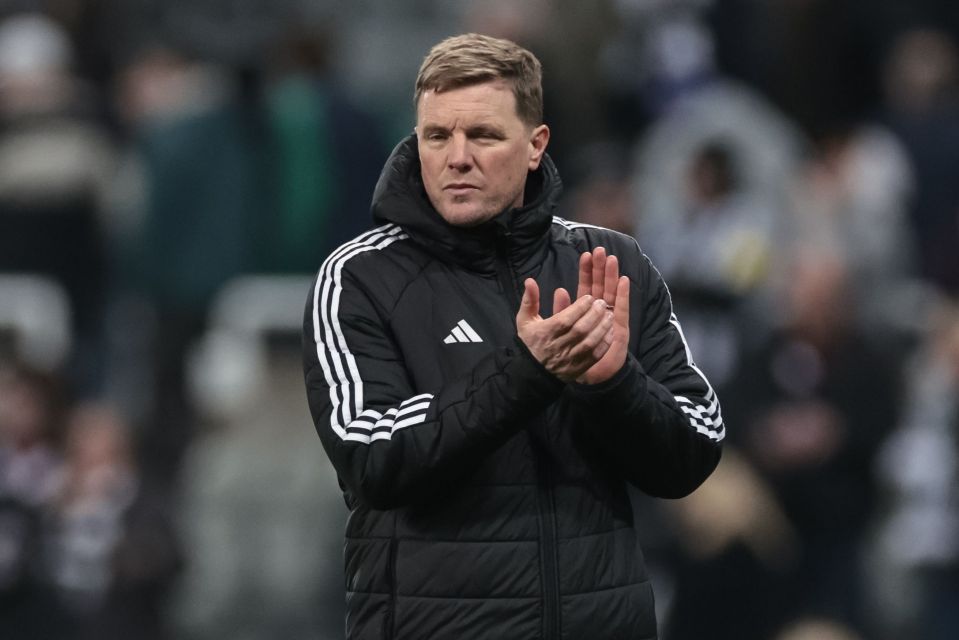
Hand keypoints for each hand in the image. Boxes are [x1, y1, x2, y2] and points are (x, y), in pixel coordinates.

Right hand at [516, 279, 614, 381]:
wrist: (533, 372)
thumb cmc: (531, 341)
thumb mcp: (525, 320)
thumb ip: (529, 300)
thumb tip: (530, 280)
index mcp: (545, 333)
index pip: (565, 319)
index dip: (579, 307)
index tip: (589, 297)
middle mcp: (558, 346)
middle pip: (580, 329)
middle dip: (594, 314)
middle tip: (602, 303)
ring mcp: (569, 359)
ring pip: (589, 342)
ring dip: (602, 327)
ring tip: (609, 315)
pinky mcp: (578, 368)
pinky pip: (595, 355)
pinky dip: (604, 343)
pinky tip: (610, 332)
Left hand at [554, 247, 630, 383]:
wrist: (589, 377)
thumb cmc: (573, 355)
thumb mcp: (558, 331)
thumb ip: (559, 312)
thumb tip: (558, 290)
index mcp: (585, 312)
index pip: (586, 287)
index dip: (587, 272)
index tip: (586, 255)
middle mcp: (599, 313)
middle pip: (601, 286)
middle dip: (601, 268)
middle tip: (600, 250)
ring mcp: (611, 320)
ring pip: (611, 294)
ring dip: (612, 277)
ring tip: (612, 259)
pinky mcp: (619, 328)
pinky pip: (621, 309)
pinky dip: (622, 295)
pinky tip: (623, 280)